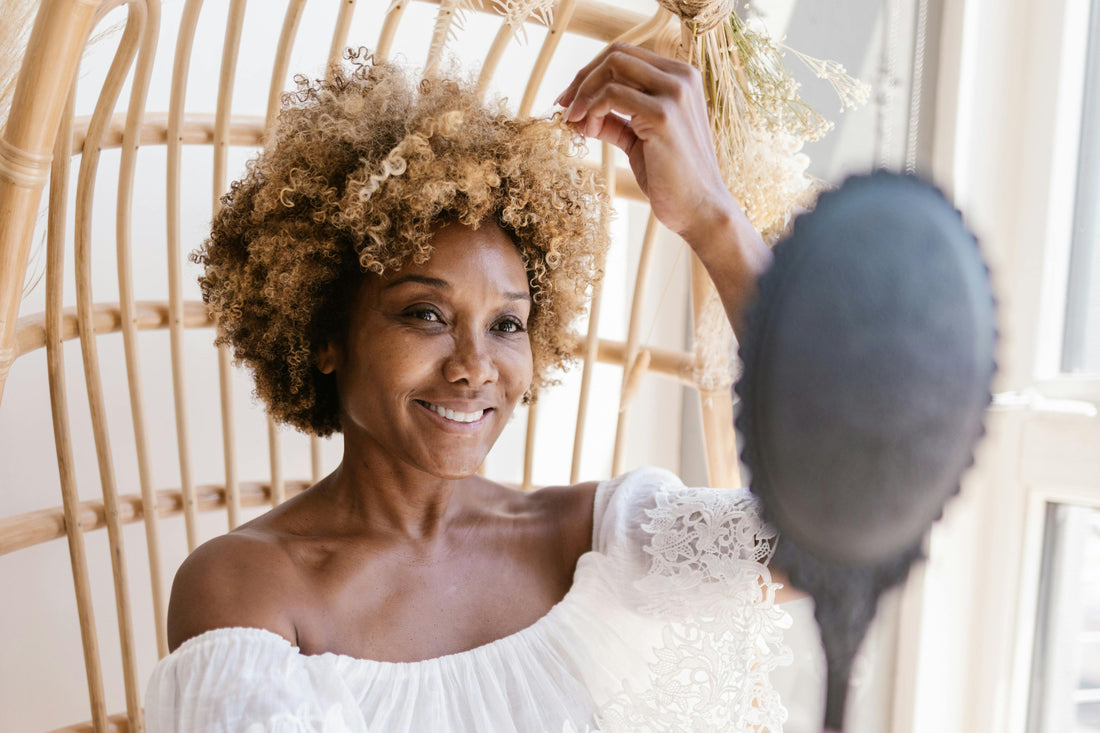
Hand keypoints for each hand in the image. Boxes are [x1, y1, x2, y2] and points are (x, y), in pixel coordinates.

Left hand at [555, 43, 736, 242]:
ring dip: (584, 94)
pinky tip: (589, 132)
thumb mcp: (639, 139)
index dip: (591, 72)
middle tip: (563, 106)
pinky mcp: (663, 115)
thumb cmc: (671, 178)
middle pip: (617, 54)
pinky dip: (592, 110)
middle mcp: (682, 77)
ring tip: (577, 124)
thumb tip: (578, 111)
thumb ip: (615, 119)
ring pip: (613, 68)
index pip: (626, 54)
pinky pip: (612, 96)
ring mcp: (675, 93)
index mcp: (681, 78)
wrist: (699, 209)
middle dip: (582, 79)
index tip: (569, 99)